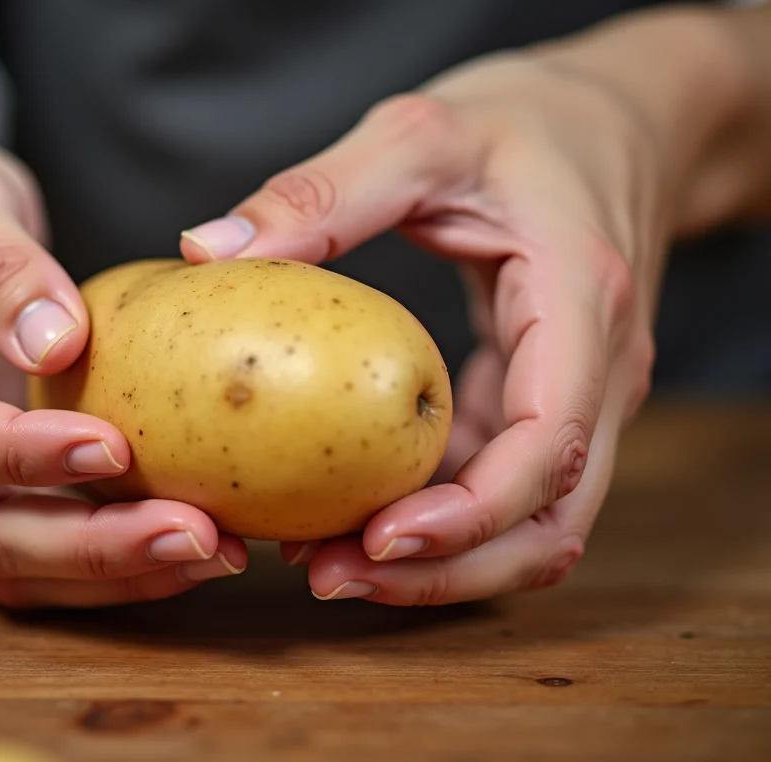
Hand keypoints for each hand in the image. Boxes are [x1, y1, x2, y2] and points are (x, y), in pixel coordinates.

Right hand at [0, 138, 245, 607]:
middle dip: (88, 545)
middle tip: (196, 532)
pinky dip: (101, 570)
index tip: (117, 444)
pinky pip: (23, 563)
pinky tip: (180, 552)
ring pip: (2, 564)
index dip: (20, 456)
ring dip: (108, 571)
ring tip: (212, 551)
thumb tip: (56, 345)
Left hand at [179, 53, 662, 605]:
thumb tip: (206, 251)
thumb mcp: (422, 133)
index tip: (376, 539)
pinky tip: (349, 514)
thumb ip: (320, 191)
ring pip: (534, 526)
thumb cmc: (529, 120)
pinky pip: (504, 489)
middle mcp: (599, 371)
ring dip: (442, 565)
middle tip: (327, 577)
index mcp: (581, 305)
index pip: (547, 447)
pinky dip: (438, 520)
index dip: (469, 516)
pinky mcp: (545, 403)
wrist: (621, 118)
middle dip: (446, 572)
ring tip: (325, 565)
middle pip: (550, 522)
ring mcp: (581, 397)